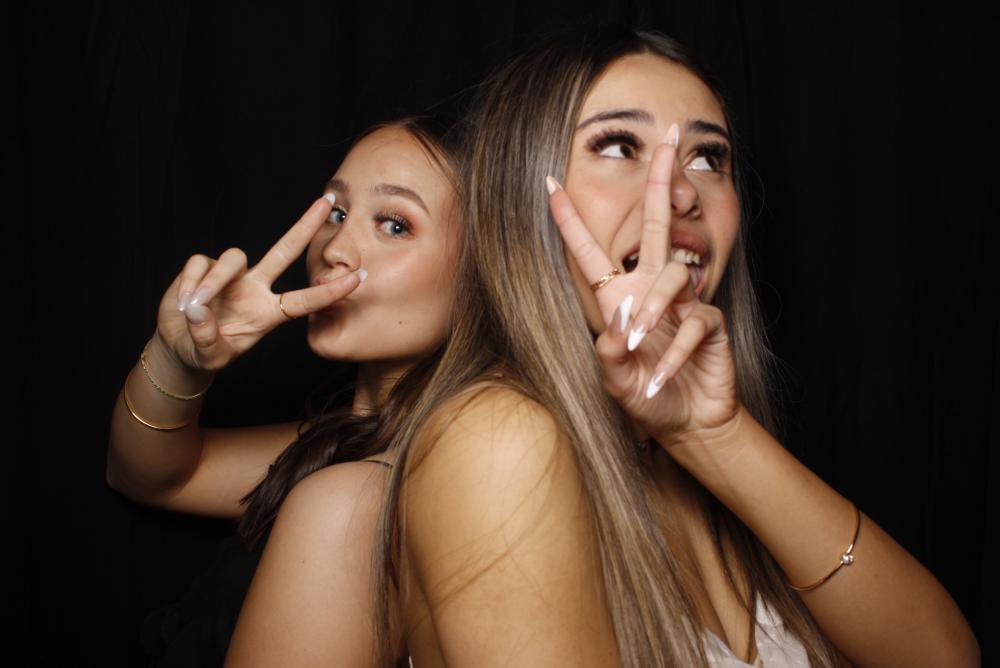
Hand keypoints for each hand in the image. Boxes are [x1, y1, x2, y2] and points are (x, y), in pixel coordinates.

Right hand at [155, 195, 362, 372]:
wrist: (179, 346)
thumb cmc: (205, 352)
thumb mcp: (210, 357)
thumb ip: (207, 337)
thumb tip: (197, 309)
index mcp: (269, 312)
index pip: (305, 299)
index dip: (330, 291)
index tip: (358, 277)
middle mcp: (256, 288)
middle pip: (285, 250)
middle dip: (306, 225)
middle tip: (328, 201)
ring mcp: (232, 276)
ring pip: (233, 258)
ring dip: (213, 282)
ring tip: (193, 307)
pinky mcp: (204, 267)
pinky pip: (201, 263)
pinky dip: (190, 283)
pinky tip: (182, 304)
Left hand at [546, 126, 738, 446]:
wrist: (688, 422)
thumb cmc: (646, 396)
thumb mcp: (616, 382)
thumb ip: (611, 358)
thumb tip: (617, 328)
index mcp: (619, 297)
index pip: (591, 253)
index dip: (570, 221)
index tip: (549, 184)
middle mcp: (650, 290)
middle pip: (657, 225)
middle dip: (661, 181)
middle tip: (667, 139)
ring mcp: (683, 302)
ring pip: (671, 278)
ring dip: (655, 312)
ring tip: (642, 345)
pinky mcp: (709, 322)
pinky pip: (694, 323)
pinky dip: (675, 353)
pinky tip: (663, 377)